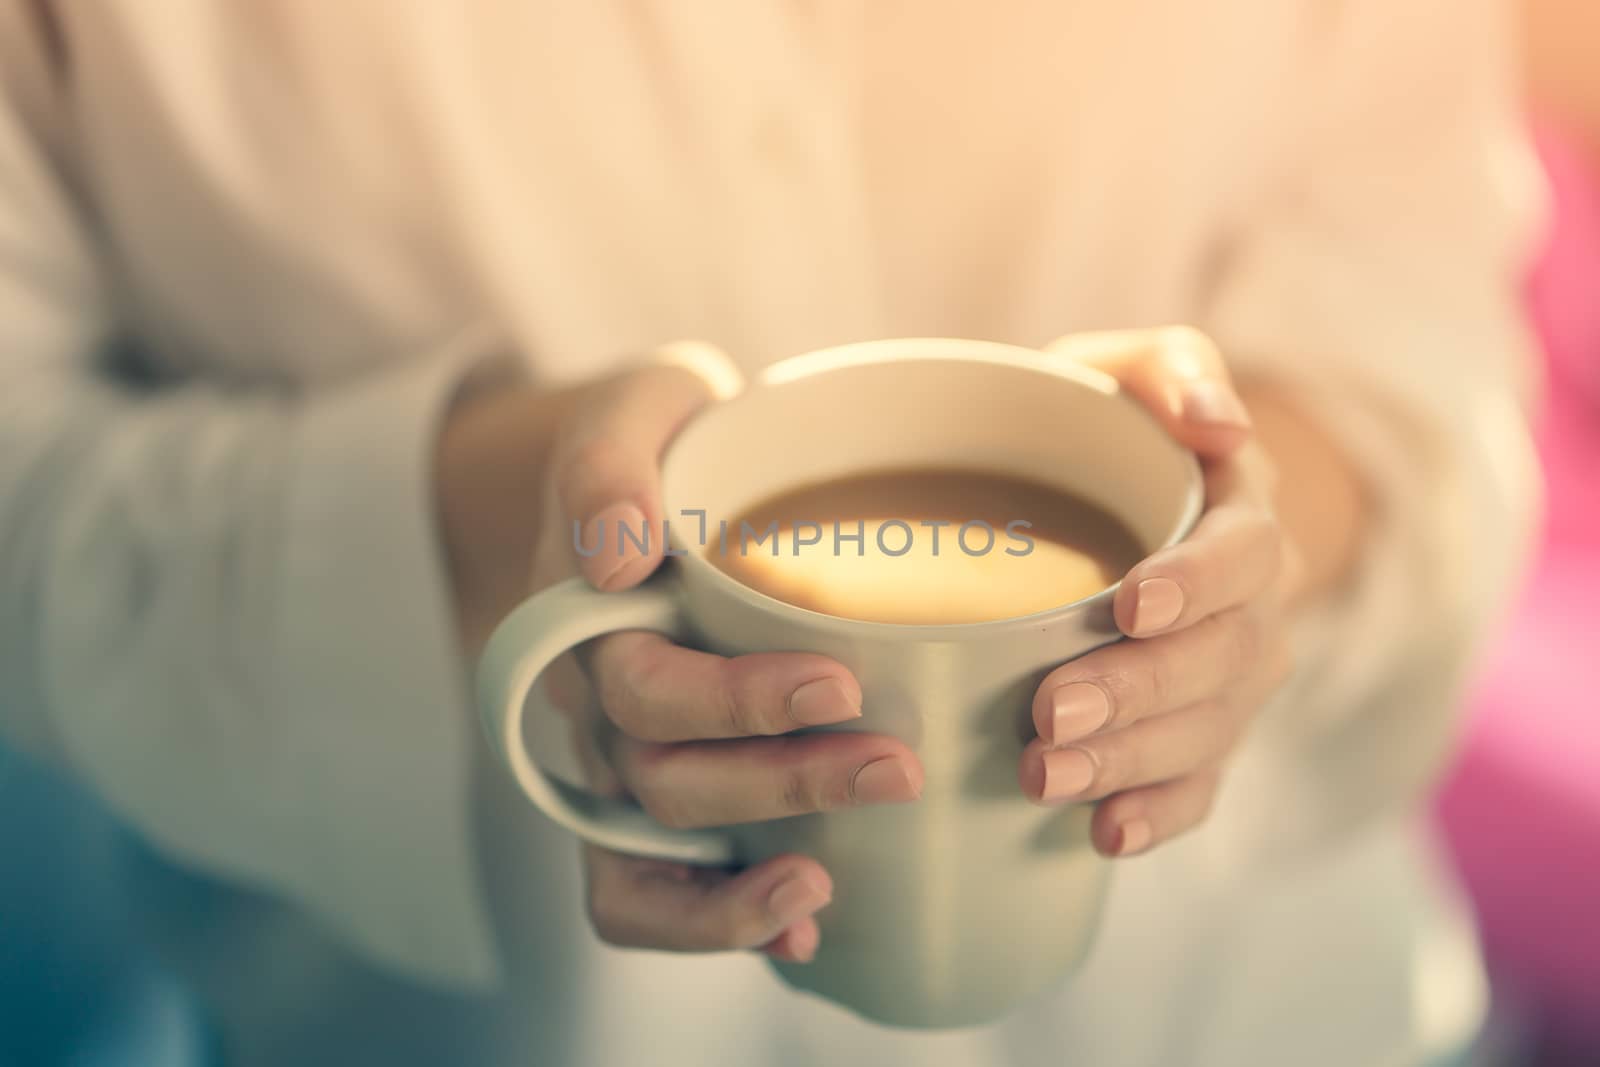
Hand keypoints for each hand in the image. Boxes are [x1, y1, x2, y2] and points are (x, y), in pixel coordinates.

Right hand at [528, 347, 923, 963]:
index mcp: (590, 622)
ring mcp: (624, 761)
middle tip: (896, 768)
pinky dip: (712, 920)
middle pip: (666, 781)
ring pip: (651, 855)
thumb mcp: (635, 410)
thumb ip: (608, 465)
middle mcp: (599, 709)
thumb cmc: (658, 440)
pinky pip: (648, 890)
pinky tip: (803, 930)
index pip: (645, 687)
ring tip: (827, 891)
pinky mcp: (662, 793)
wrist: (638, 476)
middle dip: (781, 786)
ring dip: (737, 888)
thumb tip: (615, 560)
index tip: (839, 685)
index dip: (736, 703)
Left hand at [1019, 327, 1299, 856]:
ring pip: (1208, 732)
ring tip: (1046, 778)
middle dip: (1141, 691)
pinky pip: (1200, 786)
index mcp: (1240, 516)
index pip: (1246, 554)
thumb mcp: (1124, 371)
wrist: (1107, 503)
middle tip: (1052, 710)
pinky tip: (1104, 835)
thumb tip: (1218, 424)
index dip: (1198, 583)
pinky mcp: (1200, 735)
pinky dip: (1158, 814)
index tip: (1128, 605)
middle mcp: (1251, 607)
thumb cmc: (1101, 432)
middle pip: (1223, 659)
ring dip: (1131, 762)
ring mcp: (1231, 680)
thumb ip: (1169, 370)